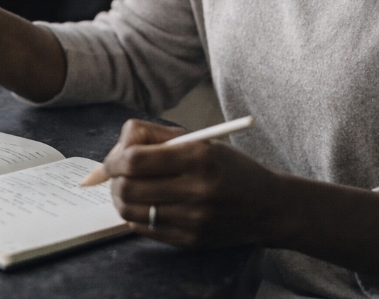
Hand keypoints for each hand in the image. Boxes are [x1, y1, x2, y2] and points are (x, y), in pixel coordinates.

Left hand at [104, 119, 280, 247]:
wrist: (267, 206)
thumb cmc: (228, 167)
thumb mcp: (200, 140)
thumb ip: (155, 138)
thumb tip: (115, 151)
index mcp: (198, 157)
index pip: (134, 159)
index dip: (113, 159)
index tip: (111, 161)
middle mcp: (196, 190)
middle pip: (127, 187)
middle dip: (113, 179)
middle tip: (119, 174)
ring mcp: (193, 219)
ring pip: (129, 210)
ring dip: (120, 198)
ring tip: (129, 189)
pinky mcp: (190, 240)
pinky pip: (143, 229)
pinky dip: (135, 215)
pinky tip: (145, 205)